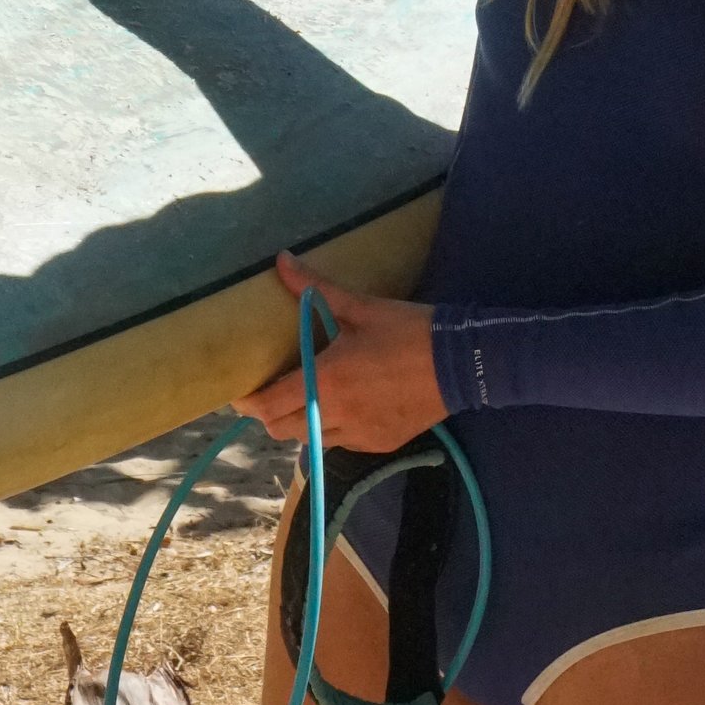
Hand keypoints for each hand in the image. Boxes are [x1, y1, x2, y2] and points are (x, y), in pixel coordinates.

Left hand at [232, 257, 444, 455]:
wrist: (463, 362)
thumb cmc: (409, 330)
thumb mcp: (362, 307)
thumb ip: (316, 288)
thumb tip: (281, 260)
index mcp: (326, 381)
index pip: (268, 405)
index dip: (247, 402)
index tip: (241, 392)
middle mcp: (337, 415)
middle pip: (281, 429)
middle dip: (270, 413)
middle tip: (273, 391)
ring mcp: (359, 435)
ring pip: (310, 441)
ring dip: (302, 423)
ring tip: (309, 397)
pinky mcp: (380, 444)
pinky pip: (341, 444)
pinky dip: (332, 430)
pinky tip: (346, 406)